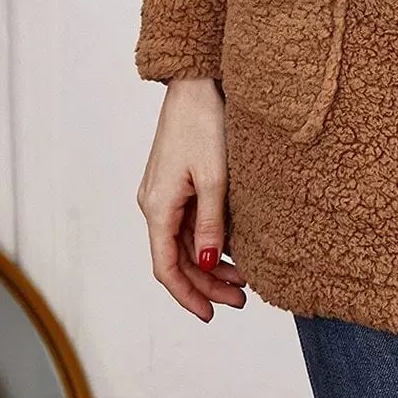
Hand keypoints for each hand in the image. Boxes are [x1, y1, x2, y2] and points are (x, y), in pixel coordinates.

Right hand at [136, 76, 247, 321]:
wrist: (196, 83)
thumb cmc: (204, 124)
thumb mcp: (214, 177)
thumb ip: (211, 223)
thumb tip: (210, 262)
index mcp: (157, 207)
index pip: (167, 267)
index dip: (187, 295)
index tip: (210, 315)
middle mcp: (154, 204)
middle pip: (177, 259)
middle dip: (207, 283)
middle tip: (241, 299)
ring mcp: (163, 193)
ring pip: (185, 242)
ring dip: (211, 263)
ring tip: (243, 280)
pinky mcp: (175, 181)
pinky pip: (189, 222)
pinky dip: (209, 239)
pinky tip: (232, 248)